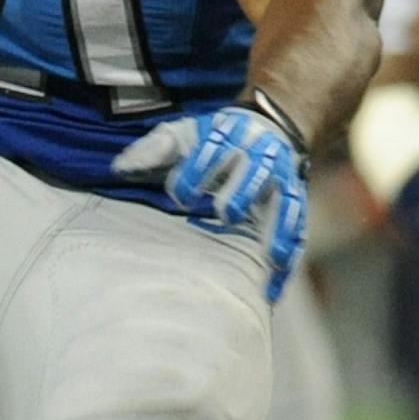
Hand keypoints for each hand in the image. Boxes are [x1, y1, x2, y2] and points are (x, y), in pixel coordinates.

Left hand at [113, 102, 308, 301]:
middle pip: (256, 174)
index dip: (198, 171)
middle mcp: (262, 158)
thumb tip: (120, 168)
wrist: (269, 128)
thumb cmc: (216, 140)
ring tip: (271, 259)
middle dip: (242, 191)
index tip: (179, 194)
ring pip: (286, 206)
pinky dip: (289, 261)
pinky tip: (273, 290)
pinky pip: (297, 234)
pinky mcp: (295, 206)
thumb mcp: (185, 135)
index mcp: (231, 137)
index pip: (215, 151)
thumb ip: (154, 149)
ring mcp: (283, 183)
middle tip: (225, 213)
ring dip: (278, 231)